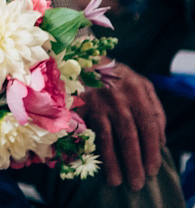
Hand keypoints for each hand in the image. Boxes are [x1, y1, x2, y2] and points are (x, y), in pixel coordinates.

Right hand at [78, 60, 165, 189]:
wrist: (81, 56)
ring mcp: (96, 102)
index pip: (149, 127)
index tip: (152, 170)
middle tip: (136, 183)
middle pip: (129, 136)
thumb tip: (161, 141)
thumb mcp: (142, 84)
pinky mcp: (78, 105)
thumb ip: (155, 110)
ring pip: (106, 137)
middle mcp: (118, 97)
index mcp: (137, 92)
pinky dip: (90, 148)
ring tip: (115, 182)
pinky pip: (85, 130)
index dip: (151, 151)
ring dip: (111, 161)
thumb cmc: (116, 75)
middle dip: (134, 162)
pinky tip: (94, 163)